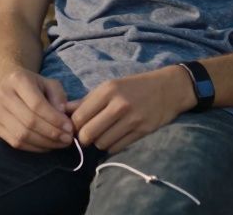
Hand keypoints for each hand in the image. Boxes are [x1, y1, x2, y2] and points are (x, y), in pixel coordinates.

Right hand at [0, 67, 74, 151]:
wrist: (6, 83)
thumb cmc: (33, 84)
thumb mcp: (49, 83)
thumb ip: (58, 97)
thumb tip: (62, 116)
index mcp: (17, 80)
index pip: (37, 104)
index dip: (54, 119)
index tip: (70, 128)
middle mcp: (3, 95)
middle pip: (29, 121)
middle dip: (52, 133)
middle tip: (68, 139)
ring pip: (22, 135)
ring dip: (44, 143)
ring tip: (60, 144)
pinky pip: (15, 143)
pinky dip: (34, 147)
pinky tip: (47, 146)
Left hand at [67, 66, 192, 153]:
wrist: (168, 88)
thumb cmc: (135, 86)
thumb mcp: (110, 86)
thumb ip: (87, 100)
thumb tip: (64, 111)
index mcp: (108, 90)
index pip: (79, 117)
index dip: (73, 126)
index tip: (76, 127)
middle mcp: (119, 105)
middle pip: (88, 133)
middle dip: (84, 138)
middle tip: (86, 135)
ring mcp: (132, 119)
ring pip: (101, 143)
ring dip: (98, 142)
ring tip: (103, 134)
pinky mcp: (142, 131)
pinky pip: (116, 147)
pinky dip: (111, 146)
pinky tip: (115, 137)